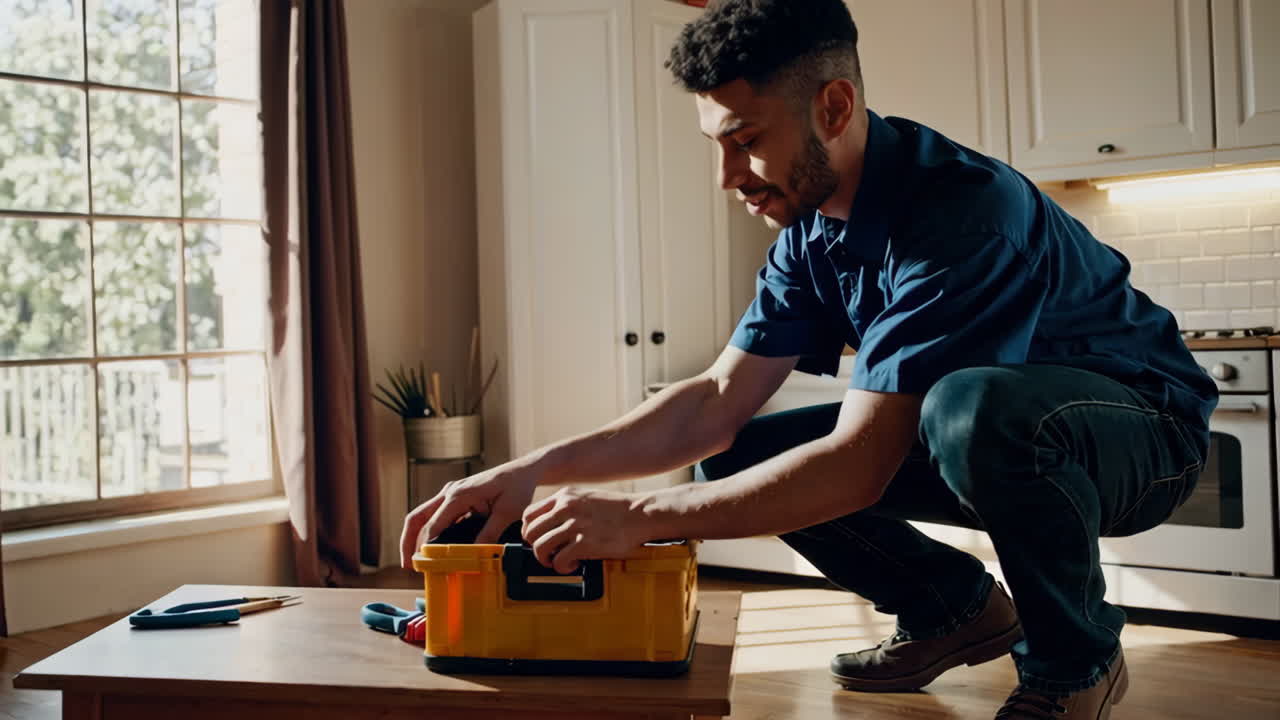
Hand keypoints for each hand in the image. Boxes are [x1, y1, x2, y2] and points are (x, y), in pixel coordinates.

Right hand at [399, 462, 539, 568]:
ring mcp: (450, 494)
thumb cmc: (516, 488)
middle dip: (408, 542)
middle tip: (408, 566)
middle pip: (417, 517)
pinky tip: (430, 550)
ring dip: (413, 537)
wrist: (522, 471)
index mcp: (459, 495)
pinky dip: (427, 532)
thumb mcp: (508, 513)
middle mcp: (449, 492)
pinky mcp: (455, 499)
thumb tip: (473, 554)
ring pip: (422, 516)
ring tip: (412, 561)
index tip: (421, 566)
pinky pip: (434, 516)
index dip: (424, 547)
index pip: (433, 524)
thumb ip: (490, 532)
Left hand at [520, 486, 647, 573]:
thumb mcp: (587, 497)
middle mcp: (565, 509)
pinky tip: (573, 565)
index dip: (529, 531)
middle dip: (535, 547)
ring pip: (540, 547)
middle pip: (530, 532)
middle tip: (547, 555)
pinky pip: (558, 561)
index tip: (537, 540)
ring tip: (558, 561)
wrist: (641, 515)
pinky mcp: (584, 543)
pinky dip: (562, 568)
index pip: (529, 514)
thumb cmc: (618, 509)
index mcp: (565, 496)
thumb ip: (567, 506)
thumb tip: (550, 526)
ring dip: (546, 560)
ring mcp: (574, 526)